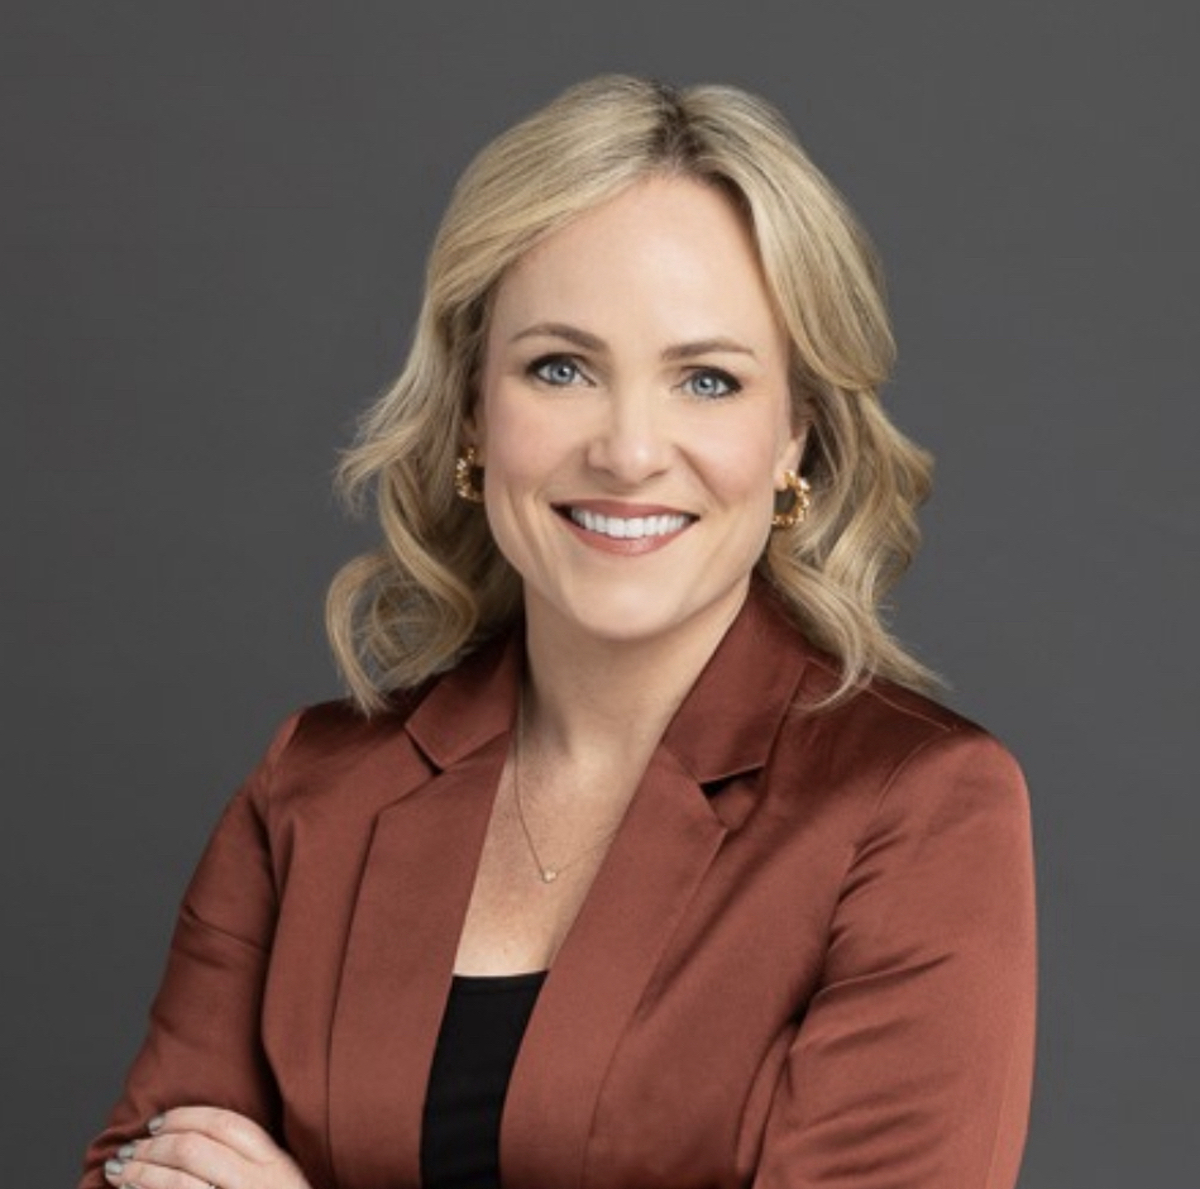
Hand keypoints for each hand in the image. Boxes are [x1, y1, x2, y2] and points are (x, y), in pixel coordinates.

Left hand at [103, 1106, 310, 1188]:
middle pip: (195, 1148)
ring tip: (120, 1170)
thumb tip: (191, 1137)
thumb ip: (251, 1161)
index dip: (184, 1117)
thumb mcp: (280, 1184)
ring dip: (141, 1172)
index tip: (156, 1122)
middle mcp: (258, 1184)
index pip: (225, 1124)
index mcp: (277, 1164)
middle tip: (131, 1148)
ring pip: (178, 1181)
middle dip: (154, 1145)